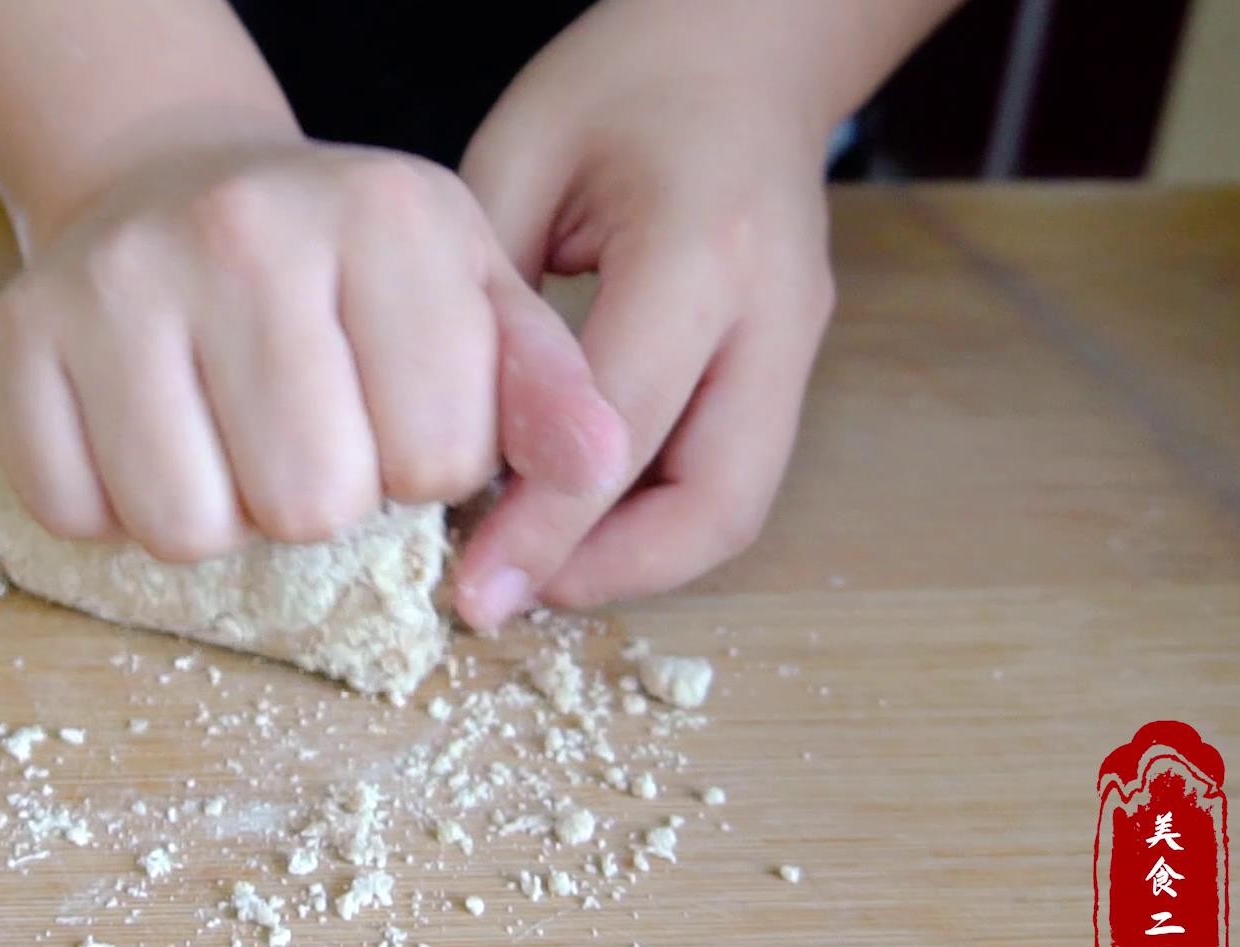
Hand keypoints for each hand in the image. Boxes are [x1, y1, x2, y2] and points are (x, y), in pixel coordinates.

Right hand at [0, 140, 622, 560]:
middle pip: (307, 505)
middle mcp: (243, 231)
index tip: (395, 413)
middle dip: (322, 501)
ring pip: (187, 530)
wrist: (177, 183)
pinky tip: (147, 436)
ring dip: (219, 518)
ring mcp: (117, 280)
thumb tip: (601, 466)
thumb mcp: (468, 292)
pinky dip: (114, 508)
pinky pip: (75, 514)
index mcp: (386, 215)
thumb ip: (543, 385)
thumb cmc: (343, 264)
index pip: (436, 461)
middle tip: (305, 432)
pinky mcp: (18, 334)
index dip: (422, 469)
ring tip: (229, 439)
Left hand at [453, 7, 839, 628]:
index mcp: (700, 247)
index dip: (544, 525)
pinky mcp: (790, 362)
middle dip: (606, 574)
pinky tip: (573, 523)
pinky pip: (731, 476)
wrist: (744, 48)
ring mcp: (797, 341)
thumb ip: (489, 307)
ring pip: (736, 506)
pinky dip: (653, 521)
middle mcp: (772, 311)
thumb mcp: (516, 164)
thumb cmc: (620, 85)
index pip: (623, 427)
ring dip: (633, 560)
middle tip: (504, 598)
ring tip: (530, 573)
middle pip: (717, 502)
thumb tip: (442, 450)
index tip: (470, 588)